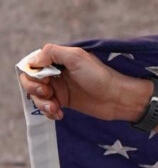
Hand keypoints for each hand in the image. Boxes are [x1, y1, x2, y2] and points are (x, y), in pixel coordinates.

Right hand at [16, 44, 145, 121]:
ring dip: (41, 103)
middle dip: (34, 89)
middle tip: (47, 93)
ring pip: (36, 96)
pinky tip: (59, 114)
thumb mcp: (77, 57)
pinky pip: (46, 108)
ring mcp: (60, 88)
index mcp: (58, 59)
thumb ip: (52, 53)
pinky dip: (48, 112)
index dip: (32, 73)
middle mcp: (56, 73)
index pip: (32, 64)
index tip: (46, 79)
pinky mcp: (64, 102)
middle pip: (30, 80)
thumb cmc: (100, 76)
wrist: (117, 98)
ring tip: (55, 108)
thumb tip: (33, 61)